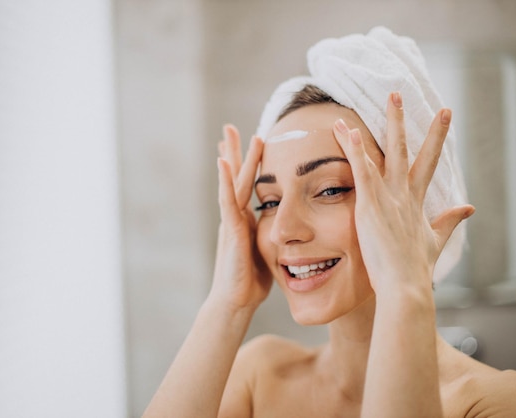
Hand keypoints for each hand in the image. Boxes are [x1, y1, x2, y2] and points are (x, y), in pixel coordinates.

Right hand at [210, 124, 271, 310]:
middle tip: (230, 128)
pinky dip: (224, 180)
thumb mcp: (268, 253)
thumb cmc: (252, 281)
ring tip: (230, 133)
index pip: (247, 185)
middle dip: (234, 152)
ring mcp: (231, 221)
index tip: (247, 144)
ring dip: (232, 156)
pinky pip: (227, 200)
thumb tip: (292, 236)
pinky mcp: (230, 230)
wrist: (236, 300)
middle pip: (236, 177)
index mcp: (246, 220)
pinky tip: (223, 162)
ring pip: (232, 182)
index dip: (246, 165)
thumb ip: (275, 239)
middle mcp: (236, 215)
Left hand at [332, 92, 474, 293]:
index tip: (444, 113)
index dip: (436, 136)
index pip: (428, 161)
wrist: (405, 286)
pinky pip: (361, 171)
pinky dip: (355, 150)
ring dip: (373, 126)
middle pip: (403, 148)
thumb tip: (469, 207)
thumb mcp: (435, 240)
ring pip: (381, 153)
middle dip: (400, 120)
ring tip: (364, 105)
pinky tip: (348, 129)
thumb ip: (449, 221)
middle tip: (397, 93)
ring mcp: (388, 197)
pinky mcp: (371, 204)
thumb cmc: (415, 267)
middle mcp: (404, 193)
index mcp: (416, 200)